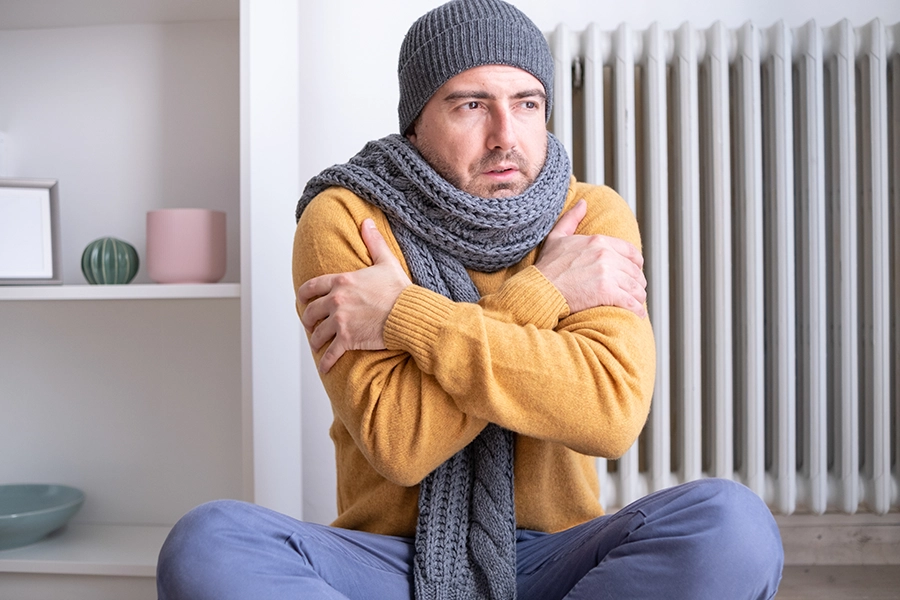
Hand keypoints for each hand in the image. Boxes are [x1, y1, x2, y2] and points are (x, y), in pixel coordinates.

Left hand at [298, 218, 411, 372]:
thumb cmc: (400, 290)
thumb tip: (367, 222)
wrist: (409, 314)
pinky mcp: (348, 340)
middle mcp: (336, 301)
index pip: (311, 287)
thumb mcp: (386, 262)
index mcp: (341, 281)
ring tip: (318, 344)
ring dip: (316, 340)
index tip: (302, 300)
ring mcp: (340, 321)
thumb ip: (373, 242)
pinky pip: (330, 354)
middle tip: (310, 323)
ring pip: (317, 334)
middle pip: (310, 312)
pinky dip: (326, 362)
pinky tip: (324, 367)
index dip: (304, 295)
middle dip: (308, 319)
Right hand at [535, 199, 646, 316]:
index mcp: (599, 241)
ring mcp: (607, 274)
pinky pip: (631, 302)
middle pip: (635, 271)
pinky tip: (637, 314)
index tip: (634, 272)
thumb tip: (583, 203)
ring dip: (638, 297)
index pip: (631, 252)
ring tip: (636, 303)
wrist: (540, 289)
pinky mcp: (607, 293)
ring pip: (635, 287)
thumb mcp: (557, 237)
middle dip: (637, 282)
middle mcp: (606, 255)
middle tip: (634, 291)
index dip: (636, 264)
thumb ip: (572, 219)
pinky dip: (636, 309)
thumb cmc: (547, 267)